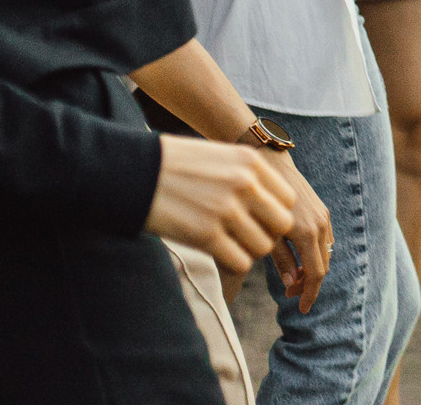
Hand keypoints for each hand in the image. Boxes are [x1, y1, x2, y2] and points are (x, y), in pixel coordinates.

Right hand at [143, 136, 295, 278]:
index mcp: (251, 162)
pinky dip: (234, 263)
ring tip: (231, 245)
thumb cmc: (174, 165)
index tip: (258, 219)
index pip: (288, 199)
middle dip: (268, 234)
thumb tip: (267, 200)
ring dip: (250, 251)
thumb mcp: (219, 156)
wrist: (132, 171)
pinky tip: (219, 254)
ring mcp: (227, 211)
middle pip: (282, 224)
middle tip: (247, 237)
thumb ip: (246, 174)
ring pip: (263, 246)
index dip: (275, 213)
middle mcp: (245, 185)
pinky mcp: (206, 235)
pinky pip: (241, 261)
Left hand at [264, 150, 334, 313]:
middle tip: (288, 293)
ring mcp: (323, 216)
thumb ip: (281, 260)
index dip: (310, 294)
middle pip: (322, 265)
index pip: (315, 274)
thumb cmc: (260, 201)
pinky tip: (298, 256)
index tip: (302, 309)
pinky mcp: (321, 209)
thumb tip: (291, 283)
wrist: (271, 164)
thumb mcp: (266, 234)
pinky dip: (315, 253)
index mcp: (306, 233)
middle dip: (308, 283)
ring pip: (325, 252)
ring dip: (312, 268)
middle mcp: (320, 225)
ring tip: (292, 277)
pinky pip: (324, 239)